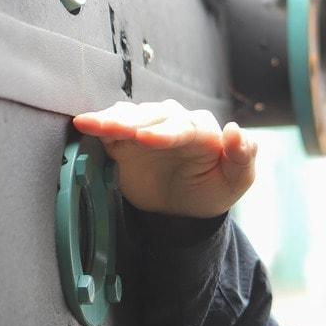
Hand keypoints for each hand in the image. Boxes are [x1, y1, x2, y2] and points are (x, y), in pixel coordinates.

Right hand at [72, 100, 257, 218]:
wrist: (184, 209)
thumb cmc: (211, 190)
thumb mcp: (235, 181)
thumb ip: (242, 158)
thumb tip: (236, 131)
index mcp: (203, 132)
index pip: (183, 128)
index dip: (164, 133)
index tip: (145, 139)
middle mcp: (174, 122)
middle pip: (151, 117)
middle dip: (130, 123)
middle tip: (110, 129)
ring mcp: (148, 127)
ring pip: (129, 117)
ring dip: (110, 120)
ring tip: (90, 124)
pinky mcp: (126, 139)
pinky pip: (111, 128)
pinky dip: (98, 124)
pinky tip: (84, 124)